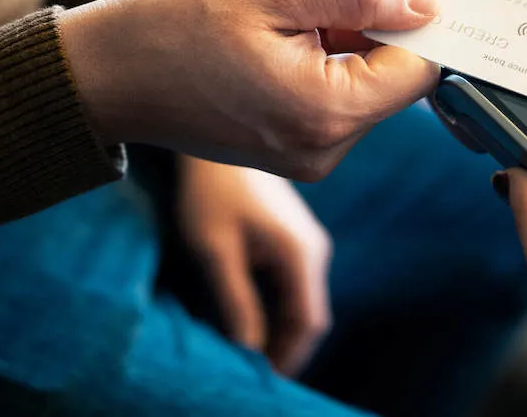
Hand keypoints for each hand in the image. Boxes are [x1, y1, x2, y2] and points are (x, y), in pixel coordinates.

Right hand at [59, 0, 439, 179]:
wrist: (107, 74)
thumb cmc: (179, 23)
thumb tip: (430, 3)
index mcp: (327, 111)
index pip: (421, 67)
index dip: (423, 20)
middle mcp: (326, 150)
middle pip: (397, 80)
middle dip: (378, 29)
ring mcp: (310, 159)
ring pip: (368, 87)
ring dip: (348, 44)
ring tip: (286, 17)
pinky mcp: (295, 153)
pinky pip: (337, 100)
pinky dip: (327, 64)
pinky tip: (279, 40)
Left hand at [177, 157, 331, 374]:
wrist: (214, 146)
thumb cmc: (212, 193)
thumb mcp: (216, 251)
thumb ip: (236, 302)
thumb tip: (249, 350)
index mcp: (302, 253)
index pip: (310, 322)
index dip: (289, 357)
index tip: (263, 380)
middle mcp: (314, 249)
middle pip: (309, 316)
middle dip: (284, 348)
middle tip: (253, 374)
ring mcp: (307, 243)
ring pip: (302, 302)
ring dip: (279, 330)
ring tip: (248, 355)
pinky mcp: (294, 239)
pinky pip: (293, 286)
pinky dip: (277, 310)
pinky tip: (250, 321)